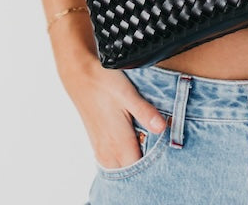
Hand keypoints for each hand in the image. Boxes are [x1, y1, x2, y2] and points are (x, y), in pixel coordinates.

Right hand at [59, 53, 169, 169]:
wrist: (79, 74)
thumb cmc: (104, 83)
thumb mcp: (129, 95)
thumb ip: (146, 113)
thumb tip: (163, 128)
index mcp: (119, 144)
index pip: (140, 170)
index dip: (155, 166)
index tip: (167, 156)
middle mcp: (108, 152)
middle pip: (131, 173)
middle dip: (145, 167)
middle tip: (161, 151)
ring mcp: (101, 149)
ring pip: (121, 168)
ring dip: (134, 161)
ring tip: (148, 145)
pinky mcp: (97, 143)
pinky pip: (113, 161)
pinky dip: (124, 157)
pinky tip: (134, 141)